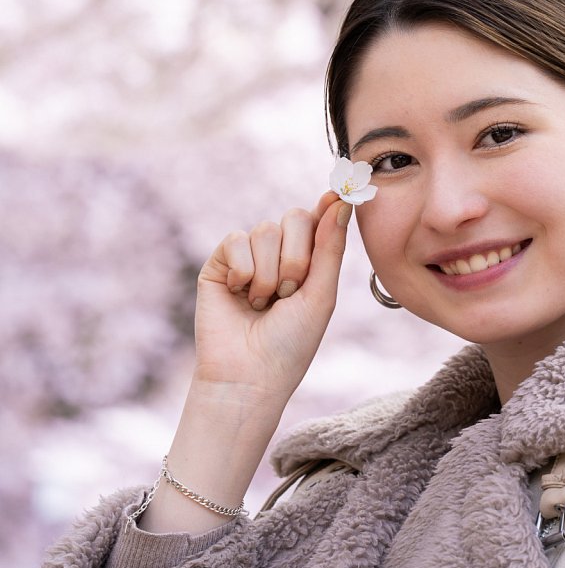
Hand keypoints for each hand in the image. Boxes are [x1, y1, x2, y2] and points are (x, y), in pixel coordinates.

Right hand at [193, 192, 351, 404]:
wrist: (249, 375)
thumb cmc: (291, 343)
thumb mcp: (321, 294)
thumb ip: (330, 247)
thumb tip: (341, 200)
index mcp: (308, 262)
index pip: (318, 220)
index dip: (328, 206)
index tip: (338, 192)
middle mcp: (279, 255)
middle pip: (294, 217)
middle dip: (297, 257)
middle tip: (289, 292)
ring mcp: (248, 257)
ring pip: (266, 230)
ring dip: (270, 273)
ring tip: (263, 304)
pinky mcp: (220, 263)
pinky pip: (237, 240)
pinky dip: (244, 270)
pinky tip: (241, 295)